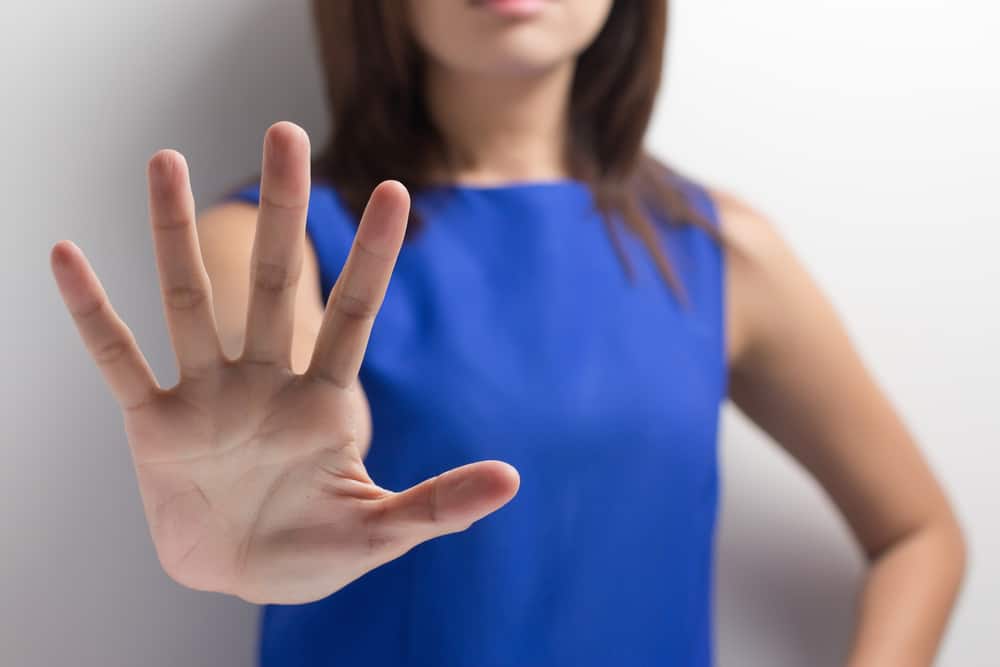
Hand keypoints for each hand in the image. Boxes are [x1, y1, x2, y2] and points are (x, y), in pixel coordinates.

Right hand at [50, 122, 519, 603]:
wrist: (241, 577)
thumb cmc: (313, 553)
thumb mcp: (379, 532)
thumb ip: (439, 505)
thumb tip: (513, 480)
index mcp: (324, 403)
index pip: (354, 314)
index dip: (372, 255)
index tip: (393, 189)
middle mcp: (265, 382)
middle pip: (276, 284)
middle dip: (283, 211)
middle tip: (286, 132)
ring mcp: (207, 397)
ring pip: (189, 301)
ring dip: (173, 233)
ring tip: (164, 159)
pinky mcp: (155, 425)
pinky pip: (118, 360)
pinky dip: (92, 314)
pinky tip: (68, 256)